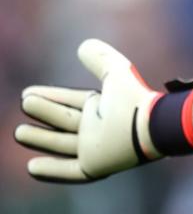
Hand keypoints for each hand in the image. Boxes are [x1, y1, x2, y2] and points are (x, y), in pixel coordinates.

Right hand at [14, 39, 162, 181]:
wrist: (150, 125)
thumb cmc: (134, 98)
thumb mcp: (116, 72)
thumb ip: (100, 58)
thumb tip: (83, 45)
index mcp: (104, 107)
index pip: (71, 101)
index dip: (51, 96)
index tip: (27, 93)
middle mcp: (99, 128)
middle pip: (65, 121)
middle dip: (44, 112)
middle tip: (24, 103)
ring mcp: (97, 148)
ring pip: (62, 144)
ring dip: (41, 139)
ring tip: (19, 132)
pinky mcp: (97, 166)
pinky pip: (70, 171)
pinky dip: (51, 170)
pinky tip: (31, 166)